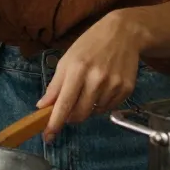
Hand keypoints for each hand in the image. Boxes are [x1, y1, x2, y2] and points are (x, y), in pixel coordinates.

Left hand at [37, 11, 146, 136]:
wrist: (123, 33)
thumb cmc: (90, 45)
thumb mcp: (68, 60)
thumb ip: (55, 85)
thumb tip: (42, 107)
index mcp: (77, 69)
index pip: (64, 103)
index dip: (55, 122)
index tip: (48, 136)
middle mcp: (97, 78)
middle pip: (80, 113)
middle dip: (71, 117)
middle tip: (69, 109)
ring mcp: (114, 85)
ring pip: (94, 112)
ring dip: (87, 108)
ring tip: (89, 88)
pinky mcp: (127, 89)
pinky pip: (109, 108)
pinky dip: (102, 104)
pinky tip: (102, 88)